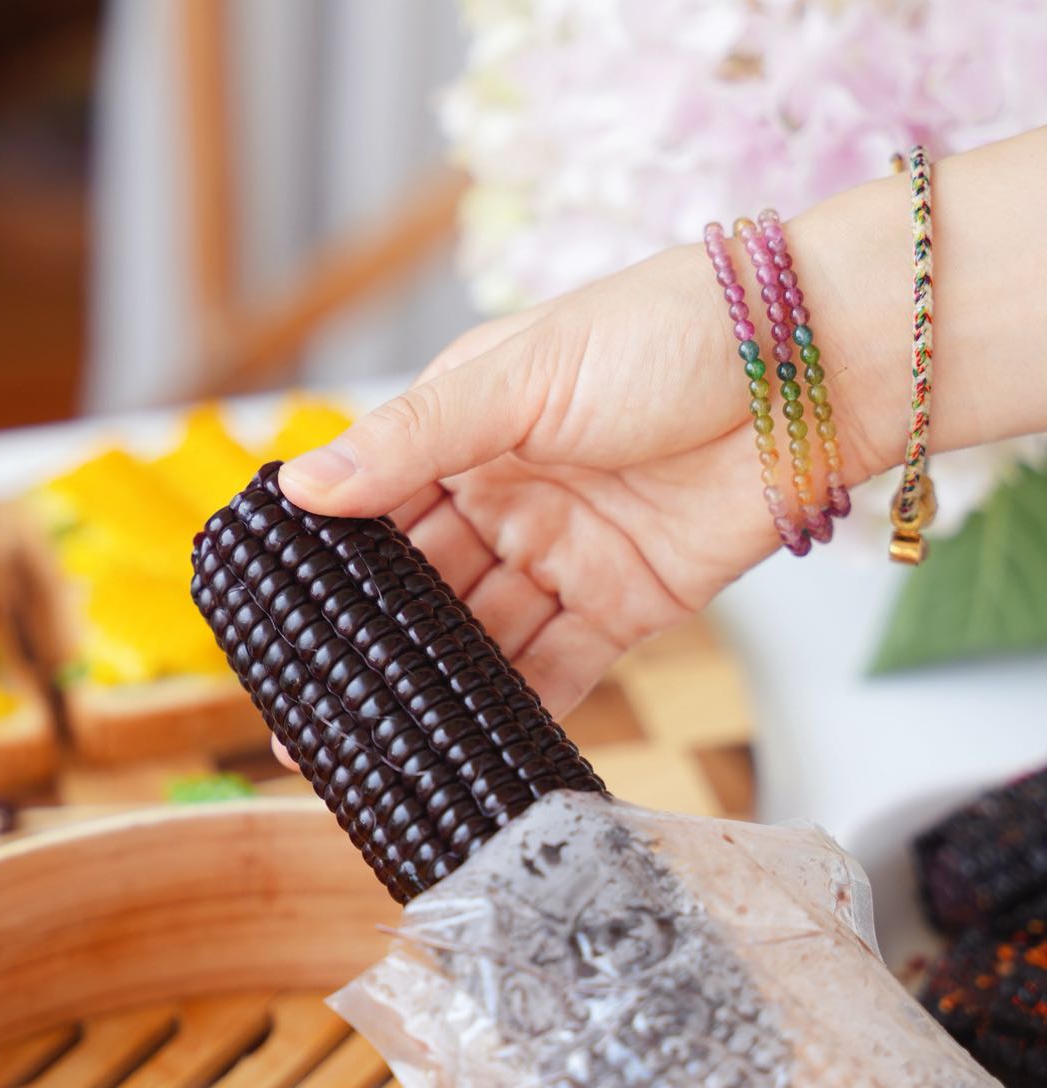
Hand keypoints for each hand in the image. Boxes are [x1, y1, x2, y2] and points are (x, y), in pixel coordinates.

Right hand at [278, 131, 1045, 720]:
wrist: (814, 371)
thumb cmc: (667, 335)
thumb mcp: (521, 378)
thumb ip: (412, 442)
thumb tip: (299, 487)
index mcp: (470, 428)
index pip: (378, 506)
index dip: (327, 563)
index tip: (272, 621)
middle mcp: (508, 495)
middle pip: (424, 584)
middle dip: (375, 644)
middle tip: (310, 711)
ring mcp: (565, 555)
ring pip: (482, 636)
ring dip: (436, 688)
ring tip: (374, 745)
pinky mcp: (626, 606)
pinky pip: (558, 669)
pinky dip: (515, 709)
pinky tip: (468, 751)